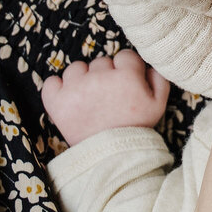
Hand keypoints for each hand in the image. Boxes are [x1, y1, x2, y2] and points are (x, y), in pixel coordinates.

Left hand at [41, 48, 168, 144]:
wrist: (111, 155)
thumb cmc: (136, 129)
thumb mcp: (159, 105)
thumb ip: (159, 79)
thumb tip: (148, 65)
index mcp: (126, 75)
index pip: (125, 55)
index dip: (126, 68)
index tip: (125, 82)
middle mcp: (99, 77)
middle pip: (101, 61)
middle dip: (105, 74)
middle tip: (108, 95)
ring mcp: (76, 88)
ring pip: (77, 68)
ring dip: (82, 79)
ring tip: (89, 98)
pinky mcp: (57, 101)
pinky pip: (51, 82)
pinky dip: (57, 88)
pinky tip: (68, 97)